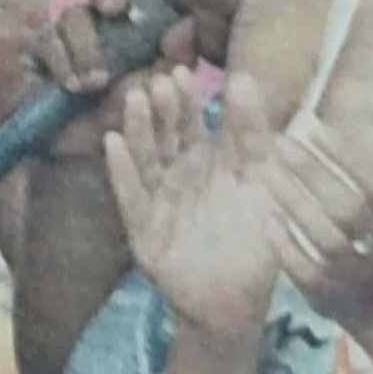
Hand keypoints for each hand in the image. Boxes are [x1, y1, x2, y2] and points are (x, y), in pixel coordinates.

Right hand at [30, 0, 197, 158]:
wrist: (91, 154)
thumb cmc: (133, 119)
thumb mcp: (162, 94)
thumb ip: (177, 61)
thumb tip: (187, 24)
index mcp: (141, 20)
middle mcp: (106, 19)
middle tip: (114, 8)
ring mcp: (72, 32)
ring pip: (74, 12)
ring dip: (85, 43)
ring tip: (96, 80)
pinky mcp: (43, 50)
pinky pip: (48, 41)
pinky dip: (62, 61)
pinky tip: (74, 85)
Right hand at [105, 69, 278, 339]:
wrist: (238, 303)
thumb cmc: (253, 238)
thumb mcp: (261, 179)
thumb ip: (253, 132)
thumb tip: (242, 75)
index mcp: (200, 157)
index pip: (189, 120)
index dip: (185, 97)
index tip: (181, 71)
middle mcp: (173, 172)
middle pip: (164, 134)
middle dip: (160, 108)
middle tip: (157, 82)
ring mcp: (155, 199)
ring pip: (145, 158)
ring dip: (137, 128)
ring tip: (134, 100)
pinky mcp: (142, 230)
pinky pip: (130, 197)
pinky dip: (121, 171)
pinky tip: (112, 143)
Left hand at [259, 107, 372, 331]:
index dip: (348, 157)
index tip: (314, 126)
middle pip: (351, 211)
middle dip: (314, 174)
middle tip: (279, 142)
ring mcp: (357, 276)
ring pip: (329, 242)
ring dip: (296, 204)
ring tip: (263, 171)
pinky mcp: (332, 298)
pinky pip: (310, 277)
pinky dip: (288, 249)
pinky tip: (267, 220)